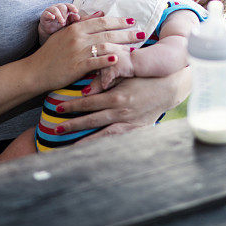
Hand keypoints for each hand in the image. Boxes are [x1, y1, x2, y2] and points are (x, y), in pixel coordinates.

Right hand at [24, 13, 140, 92]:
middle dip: (127, 32)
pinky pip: (95, 62)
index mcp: (76, 28)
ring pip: (105, 46)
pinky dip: (107, 60)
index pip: (102, 21)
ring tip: (136, 48)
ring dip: (122, 46)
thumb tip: (100, 13)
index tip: (132, 20)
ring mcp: (77, 52)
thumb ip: (82, 22)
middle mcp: (78, 37)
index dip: (118, 20)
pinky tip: (118, 59)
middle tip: (142, 32)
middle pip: (108, 33)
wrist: (36, 71)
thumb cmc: (51, 53)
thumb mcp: (64, 33)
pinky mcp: (76, 66)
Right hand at [38, 3, 79, 43]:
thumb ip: (73, 19)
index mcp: (64, 8)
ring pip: (55, 9)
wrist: (49, 31)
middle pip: (62, 6)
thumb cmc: (59, 25)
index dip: (72, 7)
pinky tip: (53, 17)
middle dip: (65, 14)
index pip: (69, 5)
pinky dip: (50, 15)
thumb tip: (78, 17)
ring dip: (59, 15)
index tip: (76, 11)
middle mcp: (57, 7)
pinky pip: (47, 13)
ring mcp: (50, 10)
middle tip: (65, 22)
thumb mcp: (67, 23)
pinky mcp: (44, 14)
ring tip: (62, 22)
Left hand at [55, 70, 189, 139]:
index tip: (58, 108)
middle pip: (91, 121)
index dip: (72, 106)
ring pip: (103, 135)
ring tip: (71, 146)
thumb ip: (105, 80)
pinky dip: (104, 145)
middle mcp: (121, 113)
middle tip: (56, 128)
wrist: (168, 87)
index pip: (89, 103)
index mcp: (116, 97)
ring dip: (85, 140)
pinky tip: (94, 150)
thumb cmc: (144, 78)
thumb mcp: (125, 75)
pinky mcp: (136, 131)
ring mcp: (129, 124)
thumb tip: (85, 88)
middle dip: (72, 125)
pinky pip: (117, 140)